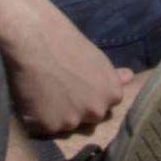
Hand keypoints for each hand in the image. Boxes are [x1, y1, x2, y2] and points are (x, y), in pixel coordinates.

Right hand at [0, 0, 134, 136]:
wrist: (30, 33)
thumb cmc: (61, 35)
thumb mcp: (93, 54)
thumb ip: (111, 74)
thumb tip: (129, 77)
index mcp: (112, 93)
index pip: (104, 104)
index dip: (87, 93)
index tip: (74, 79)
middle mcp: (97, 110)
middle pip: (87, 118)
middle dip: (75, 107)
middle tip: (58, 83)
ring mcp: (74, 120)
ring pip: (65, 124)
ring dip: (55, 113)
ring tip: (43, 86)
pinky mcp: (50, 126)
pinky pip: (44, 127)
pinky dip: (37, 115)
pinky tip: (32, 93)